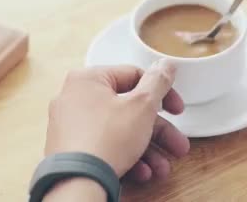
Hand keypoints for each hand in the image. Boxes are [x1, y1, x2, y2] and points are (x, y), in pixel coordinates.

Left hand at [44, 61, 189, 181]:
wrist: (78, 182)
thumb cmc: (105, 140)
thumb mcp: (142, 106)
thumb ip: (157, 82)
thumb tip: (165, 65)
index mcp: (88, 79)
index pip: (133, 76)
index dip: (161, 93)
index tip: (176, 109)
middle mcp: (74, 98)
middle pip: (128, 109)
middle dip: (157, 131)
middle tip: (176, 144)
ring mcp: (70, 125)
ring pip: (118, 131)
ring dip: (146, 148)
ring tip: (162, 167)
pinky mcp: (70, 149)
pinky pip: (104, 146)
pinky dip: (125, 156)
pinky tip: (142, 172)